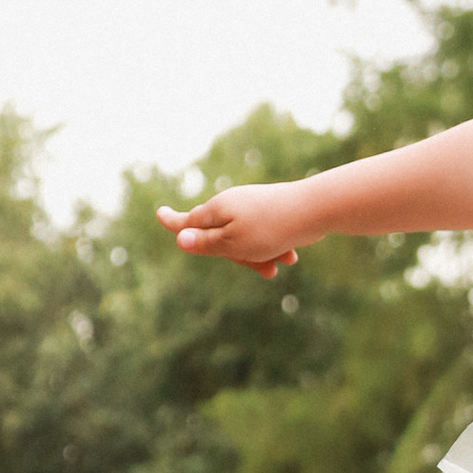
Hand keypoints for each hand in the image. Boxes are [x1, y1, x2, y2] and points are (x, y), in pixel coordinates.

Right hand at [157, 182, 306, 274]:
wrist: (313, 210)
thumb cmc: (269, 228)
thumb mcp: (232, 243)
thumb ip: (206, 243)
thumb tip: (179, 239)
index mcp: (216, 211)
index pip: (188, 220)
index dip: (173, 221)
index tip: (159, 213)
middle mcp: (231, 205)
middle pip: (219, 238)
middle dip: (237, 257)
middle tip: (262, 267)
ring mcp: (250, 207)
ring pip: (243, 241)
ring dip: (260, 256)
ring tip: (281, 262)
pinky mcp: (268, 211)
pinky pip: (262, 237)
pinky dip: (272, 249)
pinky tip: (290, 256)